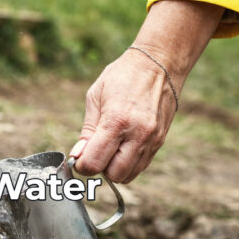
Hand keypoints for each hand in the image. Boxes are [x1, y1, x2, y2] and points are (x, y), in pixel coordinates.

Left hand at [70, 0, 223, 182]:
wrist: (159, 64)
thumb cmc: (123, 76)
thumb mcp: (96, 96)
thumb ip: (87, 130)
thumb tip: (77, 155)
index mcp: (117, 121)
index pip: (95, 162)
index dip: (82, 165)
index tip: (78, 158)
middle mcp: (138, 134)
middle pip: (114, 174)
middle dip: (100, 168)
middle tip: (95, 151)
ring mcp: (152, 140)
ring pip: (129, 174)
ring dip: (115, 168)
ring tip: (110, 147)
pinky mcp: (160, 141)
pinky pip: (141, 166)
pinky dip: (129, 163)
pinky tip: (123, 145)